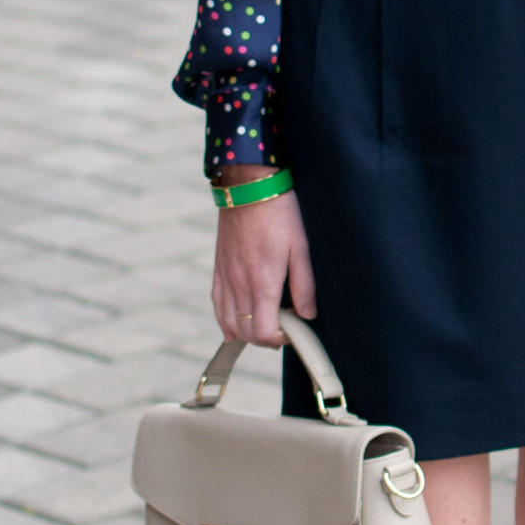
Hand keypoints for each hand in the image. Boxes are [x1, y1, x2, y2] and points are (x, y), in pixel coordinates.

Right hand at [212, 175, 316, 346]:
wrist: (248, 185)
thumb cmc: (279, 213)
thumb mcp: (300, 247)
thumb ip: (304, 285)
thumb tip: (307, 315)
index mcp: (262, 282)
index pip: (264, 332)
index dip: (280, 339)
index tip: (294, 330)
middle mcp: (239, 284)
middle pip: (246, 332)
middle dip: (266, 339)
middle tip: (284, 328)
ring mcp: (226, 276)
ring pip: (229, 322)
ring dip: (247, 332)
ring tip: (265, 326)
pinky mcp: (219, 267)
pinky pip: (217, 303)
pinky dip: (225, 321)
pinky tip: (234, 328)